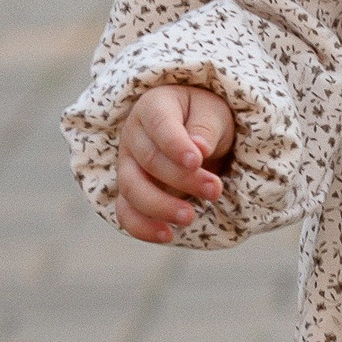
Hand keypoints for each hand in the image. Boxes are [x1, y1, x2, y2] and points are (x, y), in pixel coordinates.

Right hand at [116, 84, 235, 242]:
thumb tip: (199, 148)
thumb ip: (206, 128)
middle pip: (149, 160)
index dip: (175, 144)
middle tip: (215, 189)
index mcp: (153, 106)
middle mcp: (134, 135)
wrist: (194, 129)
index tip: (198, 160)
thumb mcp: (214, 113)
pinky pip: (125, 212)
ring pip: (131, 189)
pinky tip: (168, 235)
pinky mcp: (130, 191)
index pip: (159, 124)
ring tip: (191, 217)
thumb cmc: (204, 117)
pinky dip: (142, 227)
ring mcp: (127, 164)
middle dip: (183, 179)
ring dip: (160, 206)